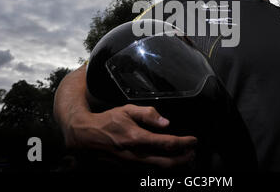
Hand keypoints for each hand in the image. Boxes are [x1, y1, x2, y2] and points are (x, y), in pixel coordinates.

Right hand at [64, 104, 197, 168]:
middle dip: (184, 159)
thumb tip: (166, 122)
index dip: (184, 143)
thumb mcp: (127, 110)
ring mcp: (132, 164)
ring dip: (175, 164)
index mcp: (137, 138)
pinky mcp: (128, 168)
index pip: (167, 143)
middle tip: (193, 153)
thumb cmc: (108, 121)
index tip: (194, 140)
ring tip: (185, 158)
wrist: (86, 137)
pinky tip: (168, 160)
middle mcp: (136, 155)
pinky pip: (149, 170)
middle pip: (167, 162)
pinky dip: (162, 166)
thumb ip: (147, 114)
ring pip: (159, 168)